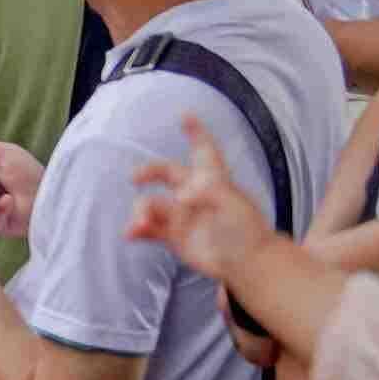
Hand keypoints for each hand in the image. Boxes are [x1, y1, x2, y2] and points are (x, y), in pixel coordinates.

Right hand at [127, 113, 271, 280]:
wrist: (247, 264)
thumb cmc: (247, 230)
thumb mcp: (234, 205)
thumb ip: (208, 193)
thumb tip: (181, 194)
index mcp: (213, 181)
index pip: (204, 151)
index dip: (196, 132)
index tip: (185, 115)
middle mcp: (194, 194)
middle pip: (167, 173)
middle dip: (149, 171)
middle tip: (135, 177)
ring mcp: (182, 215)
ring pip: (153, 204)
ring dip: (142, 211)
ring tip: (140, 224)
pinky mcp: (174, 236)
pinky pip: (149, 228)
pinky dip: (138, 230)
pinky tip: (131, 234)